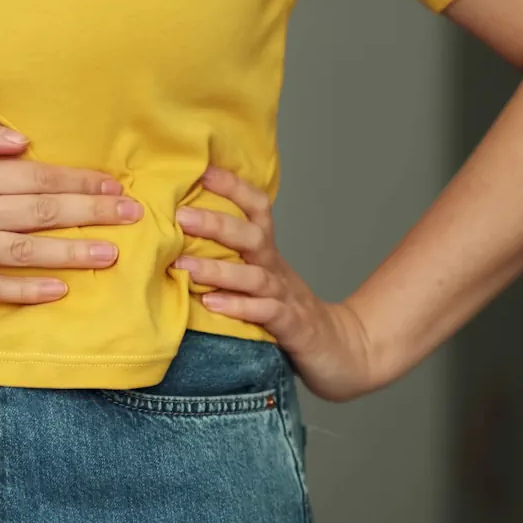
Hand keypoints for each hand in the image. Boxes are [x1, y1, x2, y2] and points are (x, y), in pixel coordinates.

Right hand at [0, 112, 143, 303]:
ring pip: (24, 252)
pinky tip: (56, 291)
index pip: (37, 177)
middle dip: (91, 213)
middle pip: (41, 213)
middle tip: (132, 218)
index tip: (115, 185)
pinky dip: (24, 291)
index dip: (79, 181)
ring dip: (71, 253)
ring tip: (110, 254)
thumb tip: (20, 142)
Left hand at [171, 167, 379, 401]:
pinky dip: (239, 307)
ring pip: (254, 275)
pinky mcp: (292, 327)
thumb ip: (230, 262)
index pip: (256, 210)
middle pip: (251, 236)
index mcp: (268, 255)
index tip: (204, 171)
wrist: (343, 351)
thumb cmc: (289, 315)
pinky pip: (266, 312)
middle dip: (216, 223)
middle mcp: (277, 269)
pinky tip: (211, 303)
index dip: (234, 188)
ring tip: (185, 265)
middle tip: (180, 216)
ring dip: (219, 269)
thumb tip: (179, 242)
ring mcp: (286, 297)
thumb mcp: (259, 282)